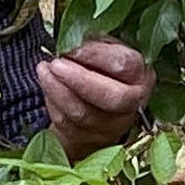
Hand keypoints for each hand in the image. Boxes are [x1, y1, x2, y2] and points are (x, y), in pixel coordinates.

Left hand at [39, 38, 151, 160]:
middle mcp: (133, 103)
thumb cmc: (102, 68)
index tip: (70, 47)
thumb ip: (92, 44)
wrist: (98, 102)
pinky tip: (47, 87)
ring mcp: (113, 126)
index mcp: (140, 74)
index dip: (94, 55)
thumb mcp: (104, 48)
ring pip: (83, 113)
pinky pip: (67, 124)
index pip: (122, 64)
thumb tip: (71, 46)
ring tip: (43, 70)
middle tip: (55, 63)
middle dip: (78, 79)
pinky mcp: (91, 140)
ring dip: (57, 90)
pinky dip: (53, 103)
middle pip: (110, 96)